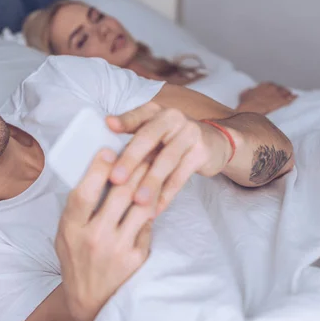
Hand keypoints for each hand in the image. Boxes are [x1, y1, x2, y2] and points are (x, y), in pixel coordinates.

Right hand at [56, 150, 152, 320]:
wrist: (90, 300)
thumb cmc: (77, 260)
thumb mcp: (66, 234)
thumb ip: (77, 209)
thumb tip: (95, 174)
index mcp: (72, 229)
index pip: (85, 193)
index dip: (97, 169)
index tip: (109, 151)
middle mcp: (94, 237)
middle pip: (119, 193)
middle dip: (134, 167)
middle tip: (143, 151)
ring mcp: (117, 248)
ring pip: (139, 205)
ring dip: (148, 183)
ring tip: (153, 167)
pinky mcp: (136, 256)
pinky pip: (147, 224)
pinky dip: (149, 209)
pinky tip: (152, 197)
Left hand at [106, 101, 231, 214]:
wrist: (214, 143)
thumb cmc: (171, 140)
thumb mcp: (152, 133)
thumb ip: (130, 136)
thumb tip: (105, 137)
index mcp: (155, 111)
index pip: (137, 115)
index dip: (123, 121)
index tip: (108, 125)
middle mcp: (172, 118)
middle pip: (149, 139)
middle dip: (131, 160)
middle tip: (116, 179)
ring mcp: (190, 134)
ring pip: (166, 161)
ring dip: (150, 183)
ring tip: (137, 202)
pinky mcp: (202, 153)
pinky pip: (181, 177)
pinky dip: (166, 195)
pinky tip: (155, 209)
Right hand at [237, 82, 296, 114]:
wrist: (249, 111)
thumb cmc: (245, 104)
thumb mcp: (244, 95)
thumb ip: (249, 91)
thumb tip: (249, 90)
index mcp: (263, 85)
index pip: (271, 84)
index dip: (274, 87)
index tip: (274, 89)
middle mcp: (271, 88)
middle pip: (280, 88)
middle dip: (282, 90)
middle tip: (285, 93)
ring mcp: (277, 95)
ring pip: (286, 92)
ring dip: (288, 94)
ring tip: (291, 95)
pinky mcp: (281, 102)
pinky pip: (290, 99)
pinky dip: (293, 98)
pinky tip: (296, 97)